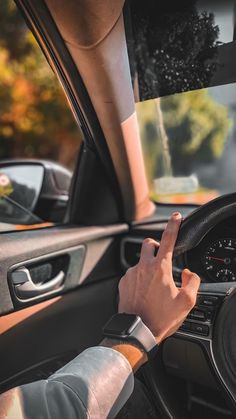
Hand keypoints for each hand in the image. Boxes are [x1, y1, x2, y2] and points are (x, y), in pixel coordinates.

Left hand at [118, 212, 199, 343]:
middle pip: (148, 243)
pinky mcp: (122, 283)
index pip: (168, 239)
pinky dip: (139, 279)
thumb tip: (188, 273)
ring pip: (140, 261)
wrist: (137, 331)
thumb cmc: (161, 318)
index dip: (173, 225)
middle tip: (161, 259)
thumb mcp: (186, 302)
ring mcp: (130, 274)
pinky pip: (132, 274)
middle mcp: (143, 267)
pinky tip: (144, 294)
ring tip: (154, 288)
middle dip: (155, 246)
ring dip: (147, 267)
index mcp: (160, 268)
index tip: (175, 217)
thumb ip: (192, 282)